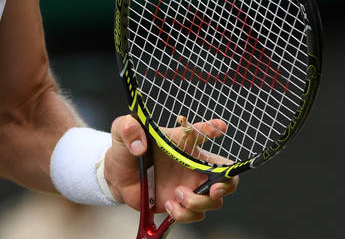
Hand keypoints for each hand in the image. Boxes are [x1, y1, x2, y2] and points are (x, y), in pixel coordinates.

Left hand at [103, 115, 237, 223]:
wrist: (116, 174)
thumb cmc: (126, 149)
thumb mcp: (123, 130)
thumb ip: (128, 128)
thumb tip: (139, 144)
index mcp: (182, 145)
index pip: (204, 133)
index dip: (214, 129)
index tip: (220, 128)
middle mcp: (191, 167)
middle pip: (225, 177)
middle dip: (227, 185)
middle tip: (215, 189)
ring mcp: (188, 187)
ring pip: (212, 202)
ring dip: (198, 202)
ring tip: (177, 193)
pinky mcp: (179, 204)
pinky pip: (193, 215)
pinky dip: (183, 213)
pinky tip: (169, 204)